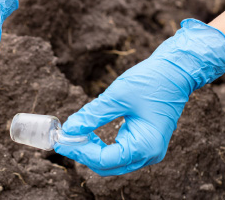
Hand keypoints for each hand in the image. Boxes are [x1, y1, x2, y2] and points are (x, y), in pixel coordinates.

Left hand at [55, 19, 224, 175]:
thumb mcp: (117, 97)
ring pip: (112, 162)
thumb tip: (69, 129)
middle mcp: (148, 154)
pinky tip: (88, 133)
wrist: (176, 71)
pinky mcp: (143, 142)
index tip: (61, 141)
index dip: (80, 152)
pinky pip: (118, 152)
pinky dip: (101, 147)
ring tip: (74, 135)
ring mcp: (147, 150)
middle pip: (107, 166)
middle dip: (84, 154)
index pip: (104, 159)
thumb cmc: (151, 81)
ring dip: (91, 151)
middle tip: (64, 140)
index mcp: (145, 146)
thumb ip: (92, 115)